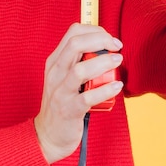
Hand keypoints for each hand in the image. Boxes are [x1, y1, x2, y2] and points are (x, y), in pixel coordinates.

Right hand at [34, 24, 123, 163]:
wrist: (48, 134)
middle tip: (117, 47)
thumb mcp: (64, 76)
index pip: (72, 33)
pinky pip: (87, 97)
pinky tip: (117, 86)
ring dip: (102, 62)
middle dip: (100, 40)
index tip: (111, 39)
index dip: (95, 31)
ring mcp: (61, 91)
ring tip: (118, 61)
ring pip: (80, 70)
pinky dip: (104, 90)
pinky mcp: (69, 110)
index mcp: (55, 61)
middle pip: (74, 45)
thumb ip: (79, 61)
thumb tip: (106, 48)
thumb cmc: (62, 102)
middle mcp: (55, 73)